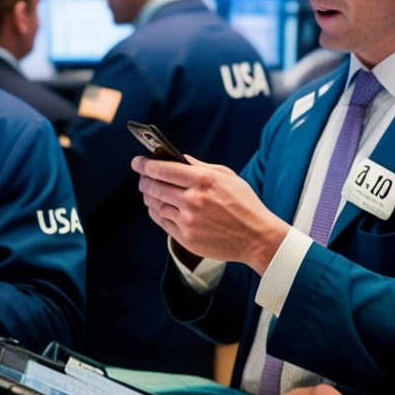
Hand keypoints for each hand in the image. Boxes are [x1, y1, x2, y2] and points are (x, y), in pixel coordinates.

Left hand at [133, 154, 288, 274]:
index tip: (138, 161)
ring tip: (150, 191)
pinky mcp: (185, 237)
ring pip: (154, 204)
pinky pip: (161, 221)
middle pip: (154, 186)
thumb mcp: (228, 177)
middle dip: (144, 179)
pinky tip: (159, 207)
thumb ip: (201, 166)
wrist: (256, 237)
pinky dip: (156, 212)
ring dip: (148, 196)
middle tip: (142, 176)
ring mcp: (188, 220)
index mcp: (204, 180)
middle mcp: (193, 199)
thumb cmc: (244, 204)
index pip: (163, 169)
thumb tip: (178, 158)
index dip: (146, 164)